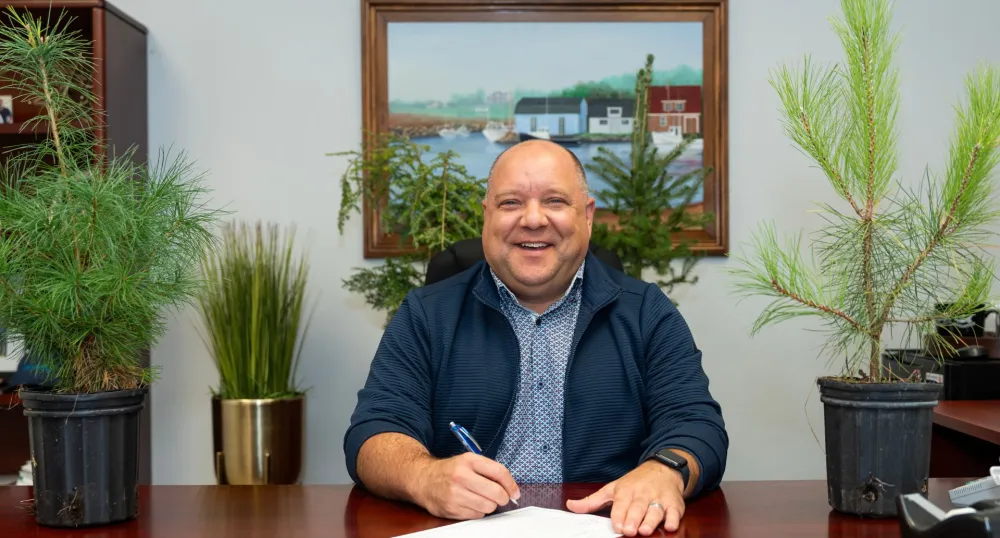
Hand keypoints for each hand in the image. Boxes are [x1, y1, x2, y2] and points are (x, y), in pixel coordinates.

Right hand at [412, 452, 520, 519]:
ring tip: (480, 498)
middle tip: (499, 497)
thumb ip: (490, 471)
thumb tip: (512, 489)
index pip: (499, 472)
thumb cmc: (450, 471)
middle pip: (496, 493)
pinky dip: (477, 511)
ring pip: (488, 507)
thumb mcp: (469, 461)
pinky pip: (476, 515)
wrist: (423, 479)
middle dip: (502, 497)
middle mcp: (461, 476)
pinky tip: (470, 503)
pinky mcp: (451, 509)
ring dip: (489, 505)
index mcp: (469, 461)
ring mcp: (455, 494)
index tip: (515, 492)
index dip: (511, 484)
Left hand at [566, 461, 685, 535]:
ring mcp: (659, 498)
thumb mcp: (613, 488)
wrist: (664, 468)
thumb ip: (592, 501)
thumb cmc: (635, 482)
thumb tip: (570, 506)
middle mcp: (643, 494)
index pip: (621, 504)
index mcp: (626, 491)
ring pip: (656, 510)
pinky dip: (674, 518)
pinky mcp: (674, 503)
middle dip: (633, 519)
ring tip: (645, 530)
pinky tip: (671, 525)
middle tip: (629, 531)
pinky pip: (675, 511)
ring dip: (651, 520)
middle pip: (638, 507)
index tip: (616, 526)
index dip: (618, 515)